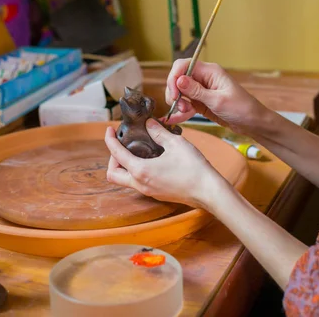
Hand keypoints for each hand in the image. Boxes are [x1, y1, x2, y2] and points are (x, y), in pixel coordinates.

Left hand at [104, 119, 227, 208]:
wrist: (208, 191)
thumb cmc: (193, 168)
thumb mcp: (175, 143)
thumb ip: (158, 132)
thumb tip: (149, 123)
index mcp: (140, 170)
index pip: (116, 154)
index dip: (110, 140)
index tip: (109, 130)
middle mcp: (140, 184)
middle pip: (112, 174)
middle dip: (112, 158)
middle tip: (121, 144)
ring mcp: (148, 191)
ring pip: (124, 181)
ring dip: (123, 166)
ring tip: (134, 150)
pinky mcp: (156, 193)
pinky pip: (137, 183)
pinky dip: (135, 171)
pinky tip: (148, 159)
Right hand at [164, 59, 269, 132]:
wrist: (253, 122)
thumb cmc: (241, 108)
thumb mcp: (218, 100)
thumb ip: (196, 91)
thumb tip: (178, 80)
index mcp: (209, 71)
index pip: (183, 66)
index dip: (174, 77)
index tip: (173, 93)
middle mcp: (203, 78)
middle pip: (178, 79)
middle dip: (174, 92)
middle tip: (179, 106)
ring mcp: (202, 90)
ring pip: (180, 92)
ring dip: (178, 102)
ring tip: (185, 112)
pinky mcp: (201, 102)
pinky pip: (186, 103)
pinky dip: (180, 111)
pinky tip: (174, 119)